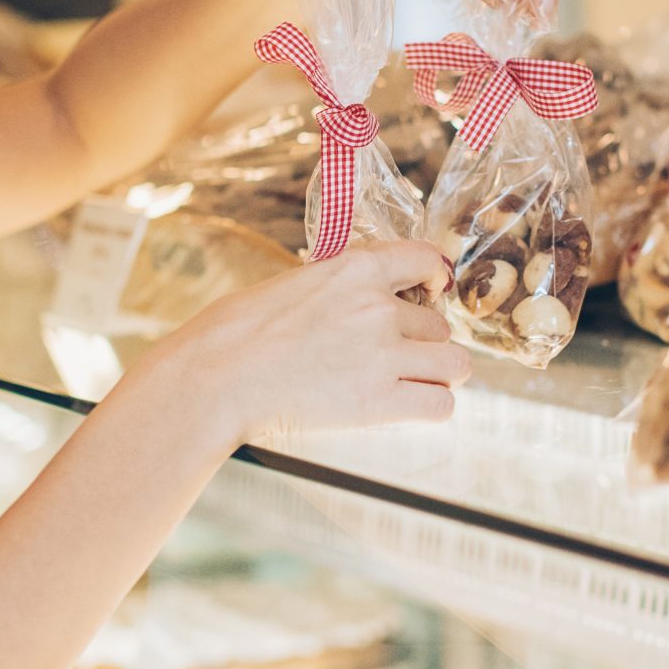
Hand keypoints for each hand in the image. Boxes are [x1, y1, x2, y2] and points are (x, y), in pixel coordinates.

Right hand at [140, 241, 470, 448]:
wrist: (215, 377)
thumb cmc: (237, 332)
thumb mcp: (294, 283)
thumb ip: (341, 287)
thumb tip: (365, 297)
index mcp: (356, 269)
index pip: (426, 260)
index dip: (436, 279)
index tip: (432, 292)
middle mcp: (379, 309)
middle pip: (439, 326)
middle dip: (423, 343)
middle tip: (396, 358)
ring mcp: (383, 355)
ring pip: (453, 364)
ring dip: (437, 376)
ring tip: (411, 385)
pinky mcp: (378, 402)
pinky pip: (440, 406)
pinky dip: (430, 408)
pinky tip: (406, 408)